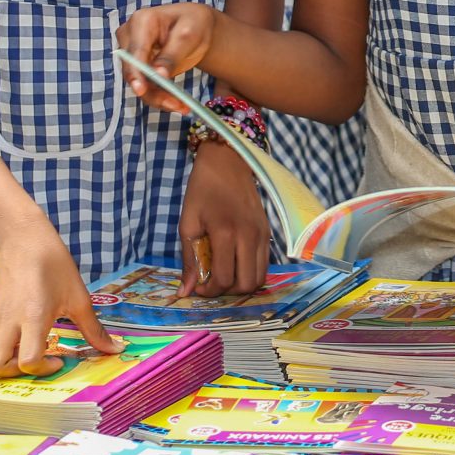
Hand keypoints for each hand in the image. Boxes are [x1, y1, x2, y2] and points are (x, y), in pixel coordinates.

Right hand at [0, 230, 122, 376]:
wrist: (23, 239)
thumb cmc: (54, 265)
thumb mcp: (79, 298)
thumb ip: (94, 329)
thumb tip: (115, 349)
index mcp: (32, 317)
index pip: (27, 361)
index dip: (44, 369)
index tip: (59, 360)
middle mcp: (6, 322)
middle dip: (14, 375)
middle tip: (36, 362)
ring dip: (1, 366)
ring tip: (24, 354)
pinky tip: (20, 338)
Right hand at [117, 3, 217, 110]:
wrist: (196, 26)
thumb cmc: (193, 23)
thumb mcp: (189, 35)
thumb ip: (172, 54)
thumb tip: (158, 75)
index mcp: (141, 21)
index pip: (135, 51)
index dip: (136, 72)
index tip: (141, 91)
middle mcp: (130, 37)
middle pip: (134, 71)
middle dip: (153, 91)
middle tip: (177, 105)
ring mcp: (132, 54)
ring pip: (139, 83)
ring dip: (159, 98)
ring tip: (183, 107)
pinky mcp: (139, 68)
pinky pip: (147, 87)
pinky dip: (162, 97)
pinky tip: (178, 104)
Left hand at [179, 142, 270, 296]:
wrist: (229, 162)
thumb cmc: (203, 189)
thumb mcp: (188, 222)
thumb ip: (189, 258)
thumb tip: (186, 290)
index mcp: (225, 233)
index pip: (224, 278)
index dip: (209, 291)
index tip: (198, 288)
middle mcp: (249, 237)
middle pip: (247, 284)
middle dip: (227, 291)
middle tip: (212, 283)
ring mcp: (262, 235)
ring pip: (259, 277)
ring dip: (241, 283)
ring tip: (224, 275)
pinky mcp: (268, 233)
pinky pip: (264, 264)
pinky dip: (250, 272)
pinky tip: (235, 264)